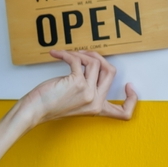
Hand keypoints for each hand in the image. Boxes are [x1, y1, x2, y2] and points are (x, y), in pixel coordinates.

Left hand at [23, 50, 137, 126]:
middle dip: (98, 57)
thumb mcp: (75, 101)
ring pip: (95, 62)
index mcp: (97, 109)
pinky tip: (56, 54)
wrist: (35, 110)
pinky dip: (66, 54)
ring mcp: (88, 92)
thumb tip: (92, 65)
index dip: (132, 99)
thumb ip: (87, 90)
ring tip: (68, 54)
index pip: (124, 113)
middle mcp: (96, 101)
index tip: (128, 86)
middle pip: (111, 72)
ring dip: (80, 53)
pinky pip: (78, 60)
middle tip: (84, 55)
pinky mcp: (77, 82)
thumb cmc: (49, 104)